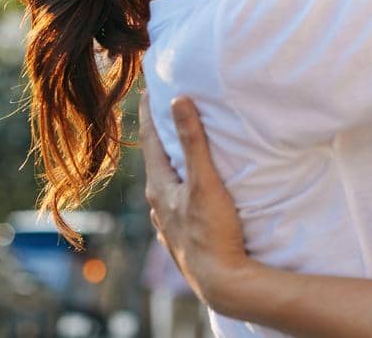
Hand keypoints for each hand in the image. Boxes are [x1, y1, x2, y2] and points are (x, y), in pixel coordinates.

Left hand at [139, 92, 250, 313]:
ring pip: (166, 185)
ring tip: (182, 148)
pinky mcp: (182, 237)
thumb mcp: (205, 181)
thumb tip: (179, 101)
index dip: (150, 113)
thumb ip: (193, 141)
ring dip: (172, 164)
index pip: (151, 140)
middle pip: (157, 161)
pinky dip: (181, 188)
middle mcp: (158, 205)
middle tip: (168, 112)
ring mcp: (168, 223)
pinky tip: (190, 191)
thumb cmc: (212, 232)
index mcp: (159, 187)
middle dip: (162, 137)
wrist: (222, 282)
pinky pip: (177, 203)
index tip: (149, 89)